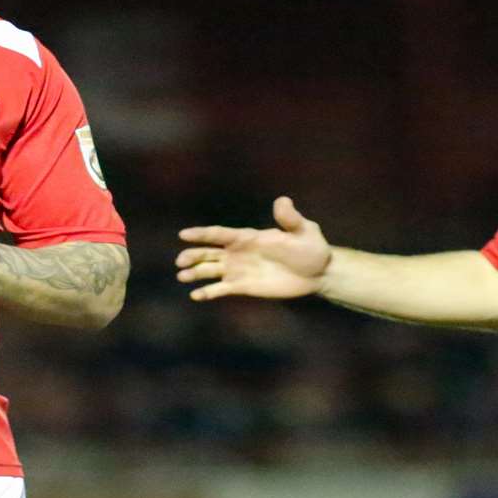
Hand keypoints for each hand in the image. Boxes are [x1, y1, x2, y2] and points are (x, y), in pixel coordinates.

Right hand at [175, 196, 332, 300]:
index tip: (183, 234)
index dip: (202, 234)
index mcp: (248, 237)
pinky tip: (196, 296)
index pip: (220, 234)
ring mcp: (240, 270)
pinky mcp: (244, 287)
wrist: (318, 273)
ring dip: (196, 273)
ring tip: (182, 277)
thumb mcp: (303, 231)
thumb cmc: (311, 248)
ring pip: (211, 270)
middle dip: (193, 255)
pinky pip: (222, 289)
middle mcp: (239, 253)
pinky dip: (208, 292)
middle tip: (180, 262)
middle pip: (210, 253)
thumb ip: (290, 219)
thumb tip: (282, 201)